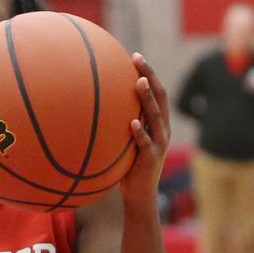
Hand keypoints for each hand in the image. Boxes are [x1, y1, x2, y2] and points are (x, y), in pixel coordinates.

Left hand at [120, 53, 170, 212]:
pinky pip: (146, 144)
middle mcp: (162, 130)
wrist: (139, 196)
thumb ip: (116, 125)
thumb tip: (91, 108)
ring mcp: (159, 144)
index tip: (135, 56)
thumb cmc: (126, 167)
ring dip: (148, 99)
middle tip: (138, 59)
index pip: (156, 93)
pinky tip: (132, 123)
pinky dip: (140, 133)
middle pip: (160, 98)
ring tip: (139, 83)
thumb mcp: (122, 142)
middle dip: (150, 76)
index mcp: (157, 124)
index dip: (148, 74)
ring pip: (157, 117)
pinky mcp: (152, 159)